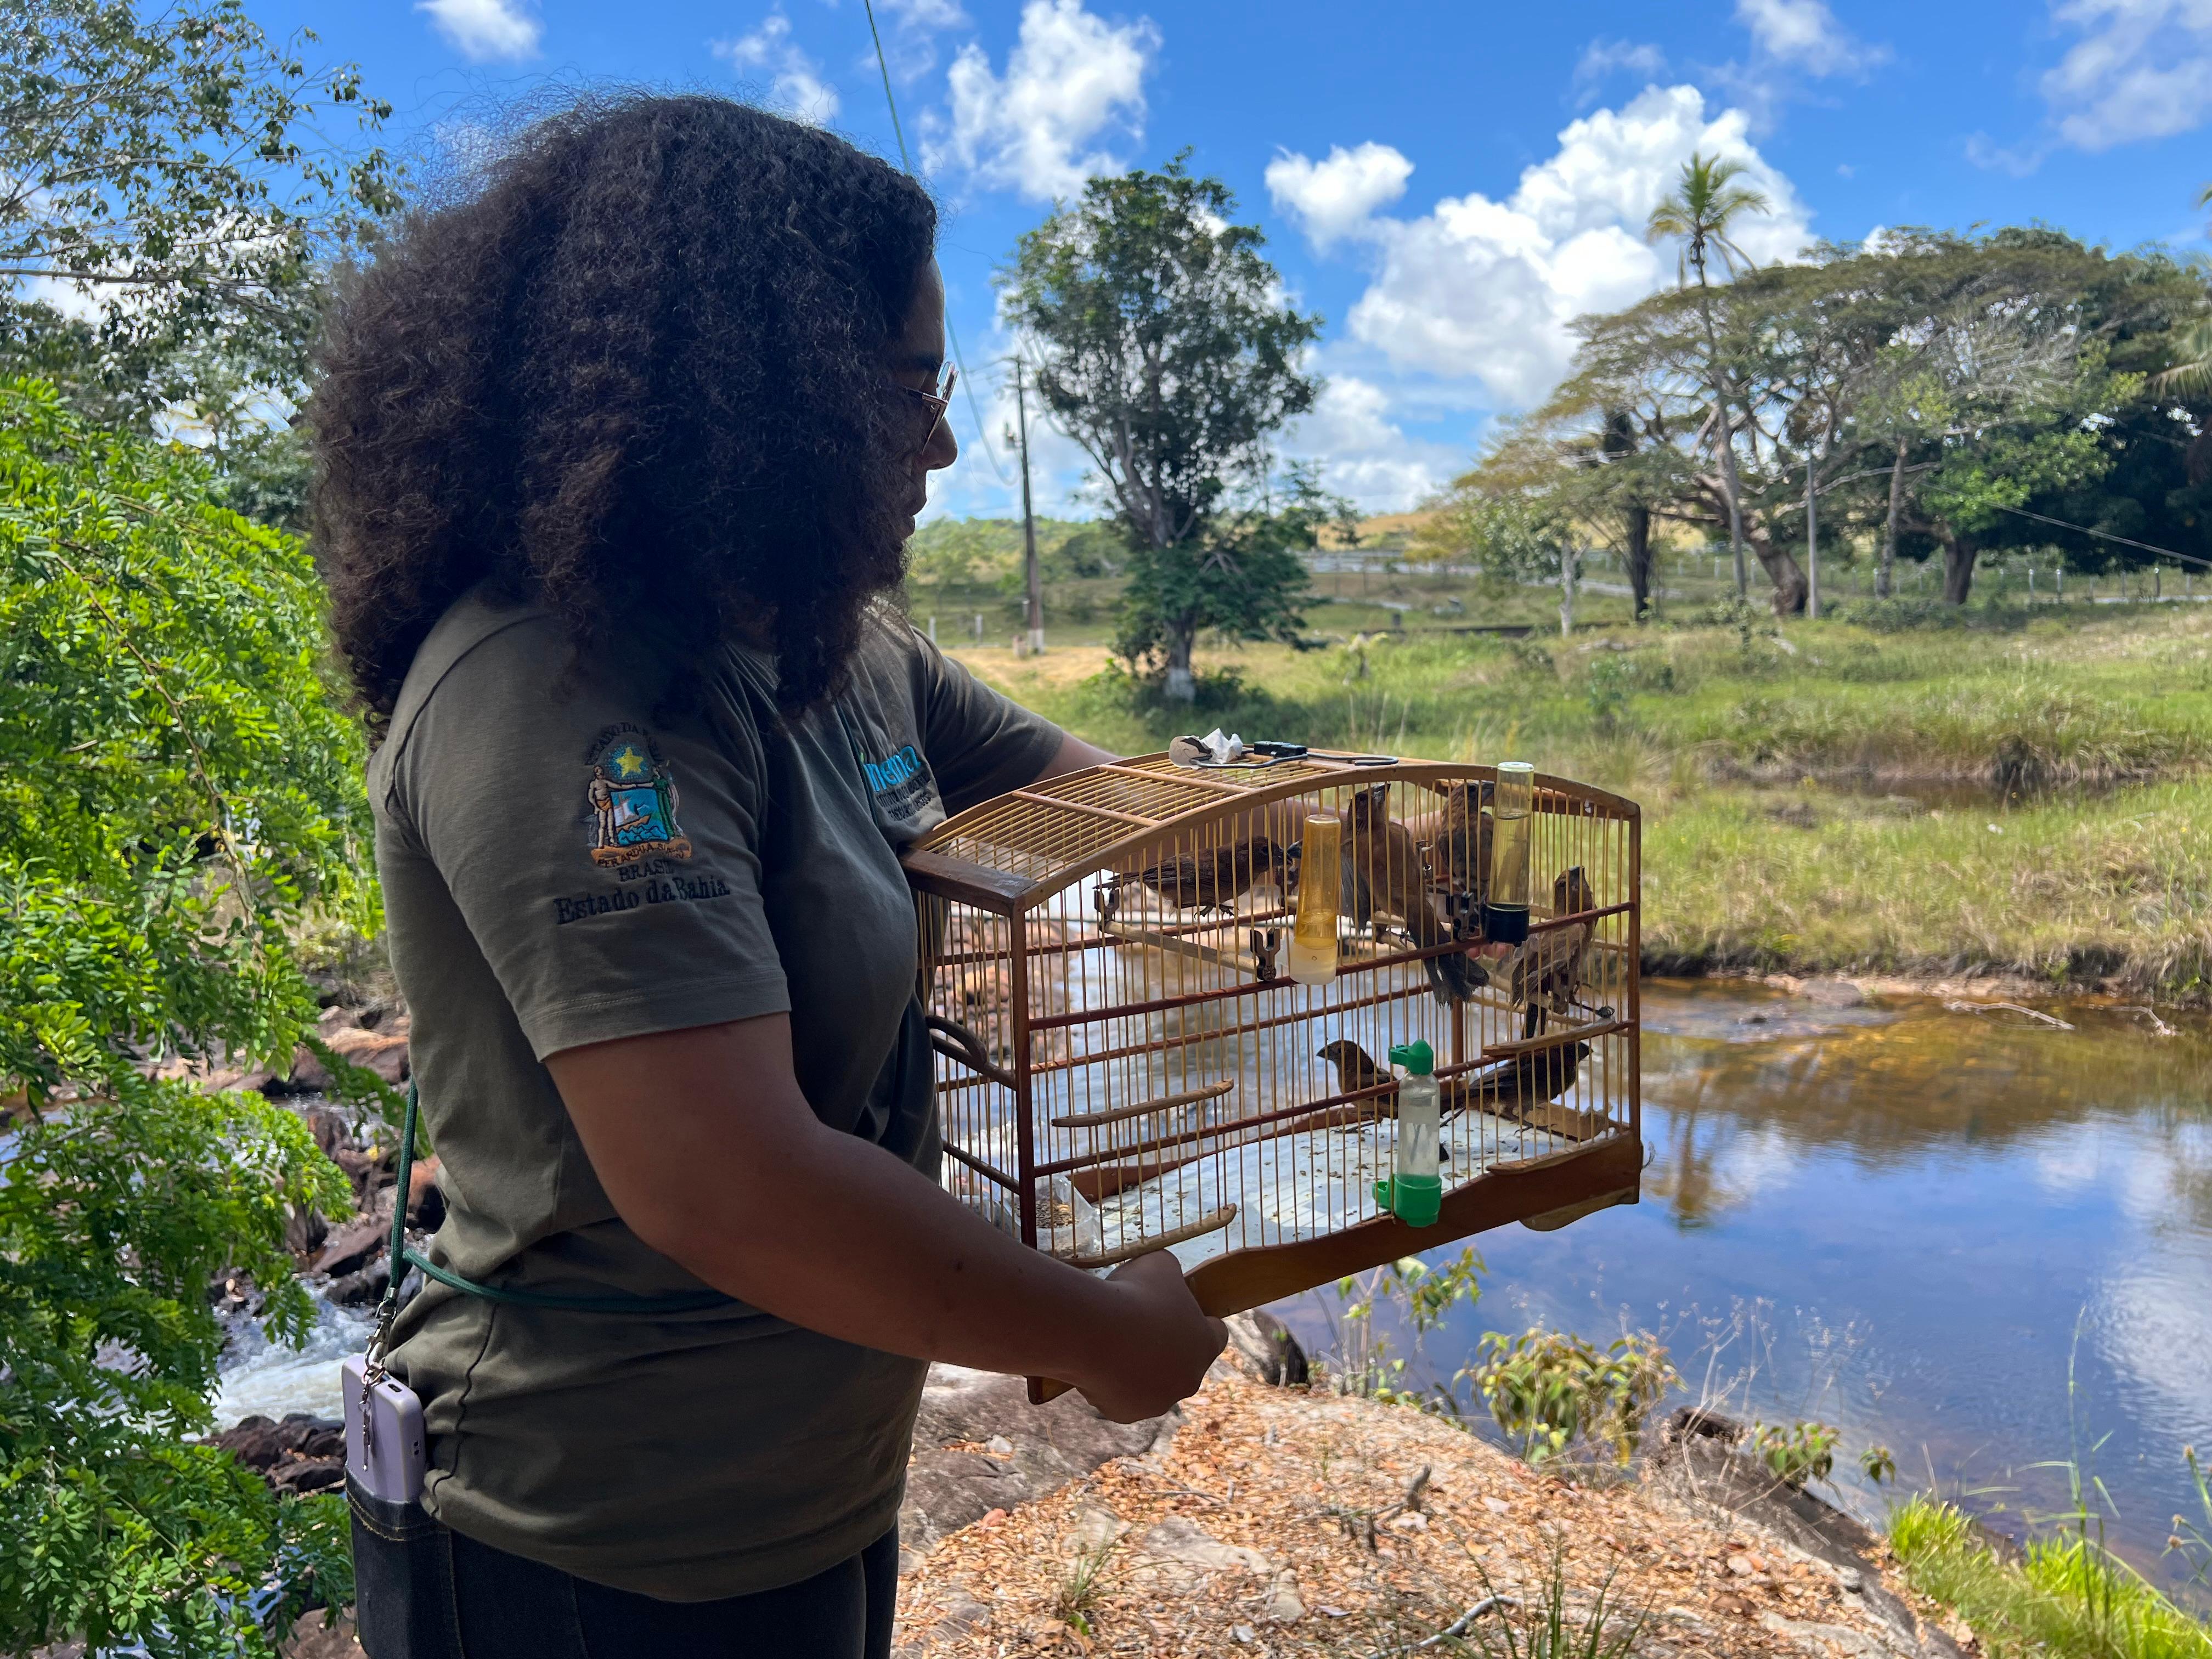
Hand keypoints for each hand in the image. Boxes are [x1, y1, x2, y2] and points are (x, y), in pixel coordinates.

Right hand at [1072, 1250, 1226, 1422]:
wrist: (1095, 1333)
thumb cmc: (1134, 1294)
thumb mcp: (1159, 1265)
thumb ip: (1170, 1274)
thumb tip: (1165, 1276)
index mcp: (1205, 1344)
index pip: (1216, 1335)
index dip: (1200, 1321)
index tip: (1181, 1312)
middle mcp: (1189, 1379)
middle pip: (1182, 1363)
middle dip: (1164, 1348)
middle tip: (1137, 1327)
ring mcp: (1158, 1401)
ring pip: (1150, 1383)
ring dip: (1138, 1367)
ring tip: (1112, 1342)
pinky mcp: (1127, 1414)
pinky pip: (1121, 1397)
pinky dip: (1110, 1382)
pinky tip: (1097, 1361)